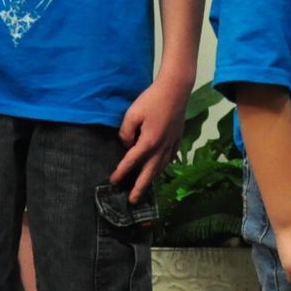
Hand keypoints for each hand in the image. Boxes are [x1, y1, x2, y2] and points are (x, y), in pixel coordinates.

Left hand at [111, 76, 187, 200]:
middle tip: (133, 201)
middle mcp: (161, 148)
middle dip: (140, 188)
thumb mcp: (132, 114)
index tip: (113, 181)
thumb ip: (126, 132)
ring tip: (145, 188)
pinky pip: (169, 159)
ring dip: (152, 180)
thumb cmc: (151, 100)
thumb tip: (127, 145)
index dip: (121, 172)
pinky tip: (160, 168)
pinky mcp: (177, 139)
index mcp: (148, 142)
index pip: (131, 162)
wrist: (175, 90)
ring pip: (160, 168)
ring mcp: (171, 145)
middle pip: (149, 173)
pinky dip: (163, 167)